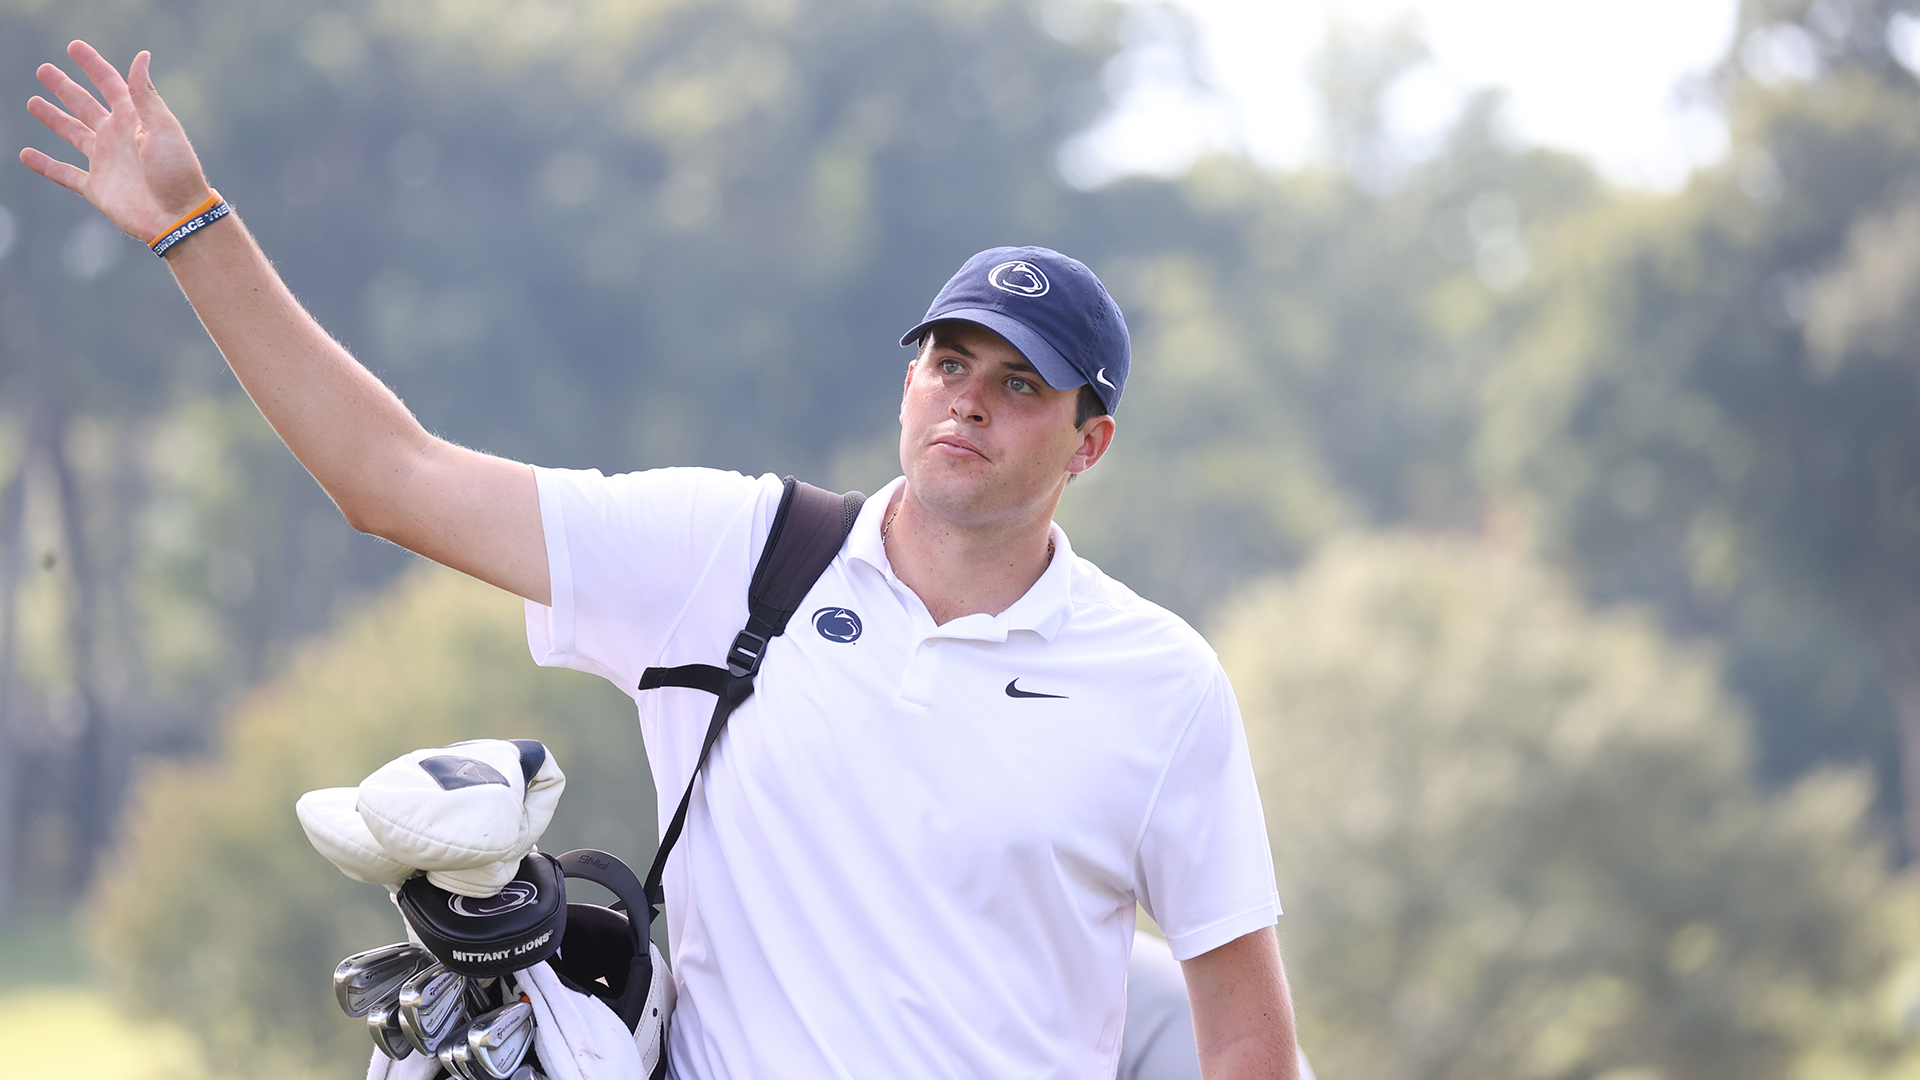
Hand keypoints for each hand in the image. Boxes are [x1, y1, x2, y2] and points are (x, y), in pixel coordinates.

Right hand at [19, 41, 214, 243]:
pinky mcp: (96, 188)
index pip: (110, 85)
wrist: (179, 217)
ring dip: (53, 118)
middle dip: (64, 87)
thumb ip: (145, 94)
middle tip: (44, 70)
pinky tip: (26, 155)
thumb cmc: (177, 171)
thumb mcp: (163, 127)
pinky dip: (45, 165)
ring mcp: (106, 162)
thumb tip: (142, 55)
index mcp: (134, 120)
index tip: (74, 46)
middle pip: (85, 105)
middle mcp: (117, 138)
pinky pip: (64, 174)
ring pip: (72, 134)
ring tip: (33, 102)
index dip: (92, 65)